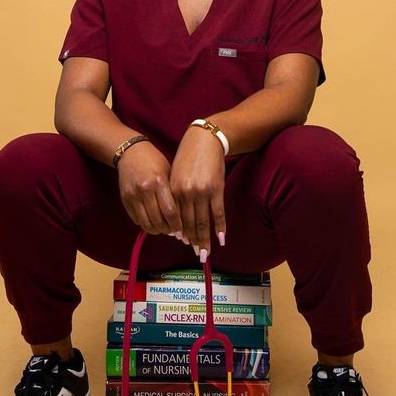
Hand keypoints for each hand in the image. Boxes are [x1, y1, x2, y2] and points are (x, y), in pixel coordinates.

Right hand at [117, 142, 183, 239]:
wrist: (131, 152)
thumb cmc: (154, 161)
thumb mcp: (168, 172)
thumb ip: (173, 193)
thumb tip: (181, 218)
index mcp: (159, 182)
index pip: (170, 212)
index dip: (177, 225)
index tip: (182, 230)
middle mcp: (145, 189)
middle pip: (158, 221)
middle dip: (167, 230)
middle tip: (173, 232)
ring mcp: (133, 195)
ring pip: (146, 223)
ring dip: (156, 230)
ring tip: (163, 229)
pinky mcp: (125, 199)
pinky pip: (136, 219)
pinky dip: (145, 224)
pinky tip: (152, 222)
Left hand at [169, 126, 226, 258]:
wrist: (204, 140)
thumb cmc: (188, 158)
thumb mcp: (175, 175)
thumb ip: (176, 196)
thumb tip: (180, 221)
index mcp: (173, 190)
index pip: (177, 219)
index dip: (182, 233)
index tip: (185, 244)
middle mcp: (186, 193)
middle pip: (191, 224)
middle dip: (194, 242)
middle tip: (198, 255)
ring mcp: (202, 192)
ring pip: (204, 222)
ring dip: (206, 239)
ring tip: (207, 252)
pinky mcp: (217, 189)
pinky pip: (218, 213)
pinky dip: (220, 227)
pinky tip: (221, 238)